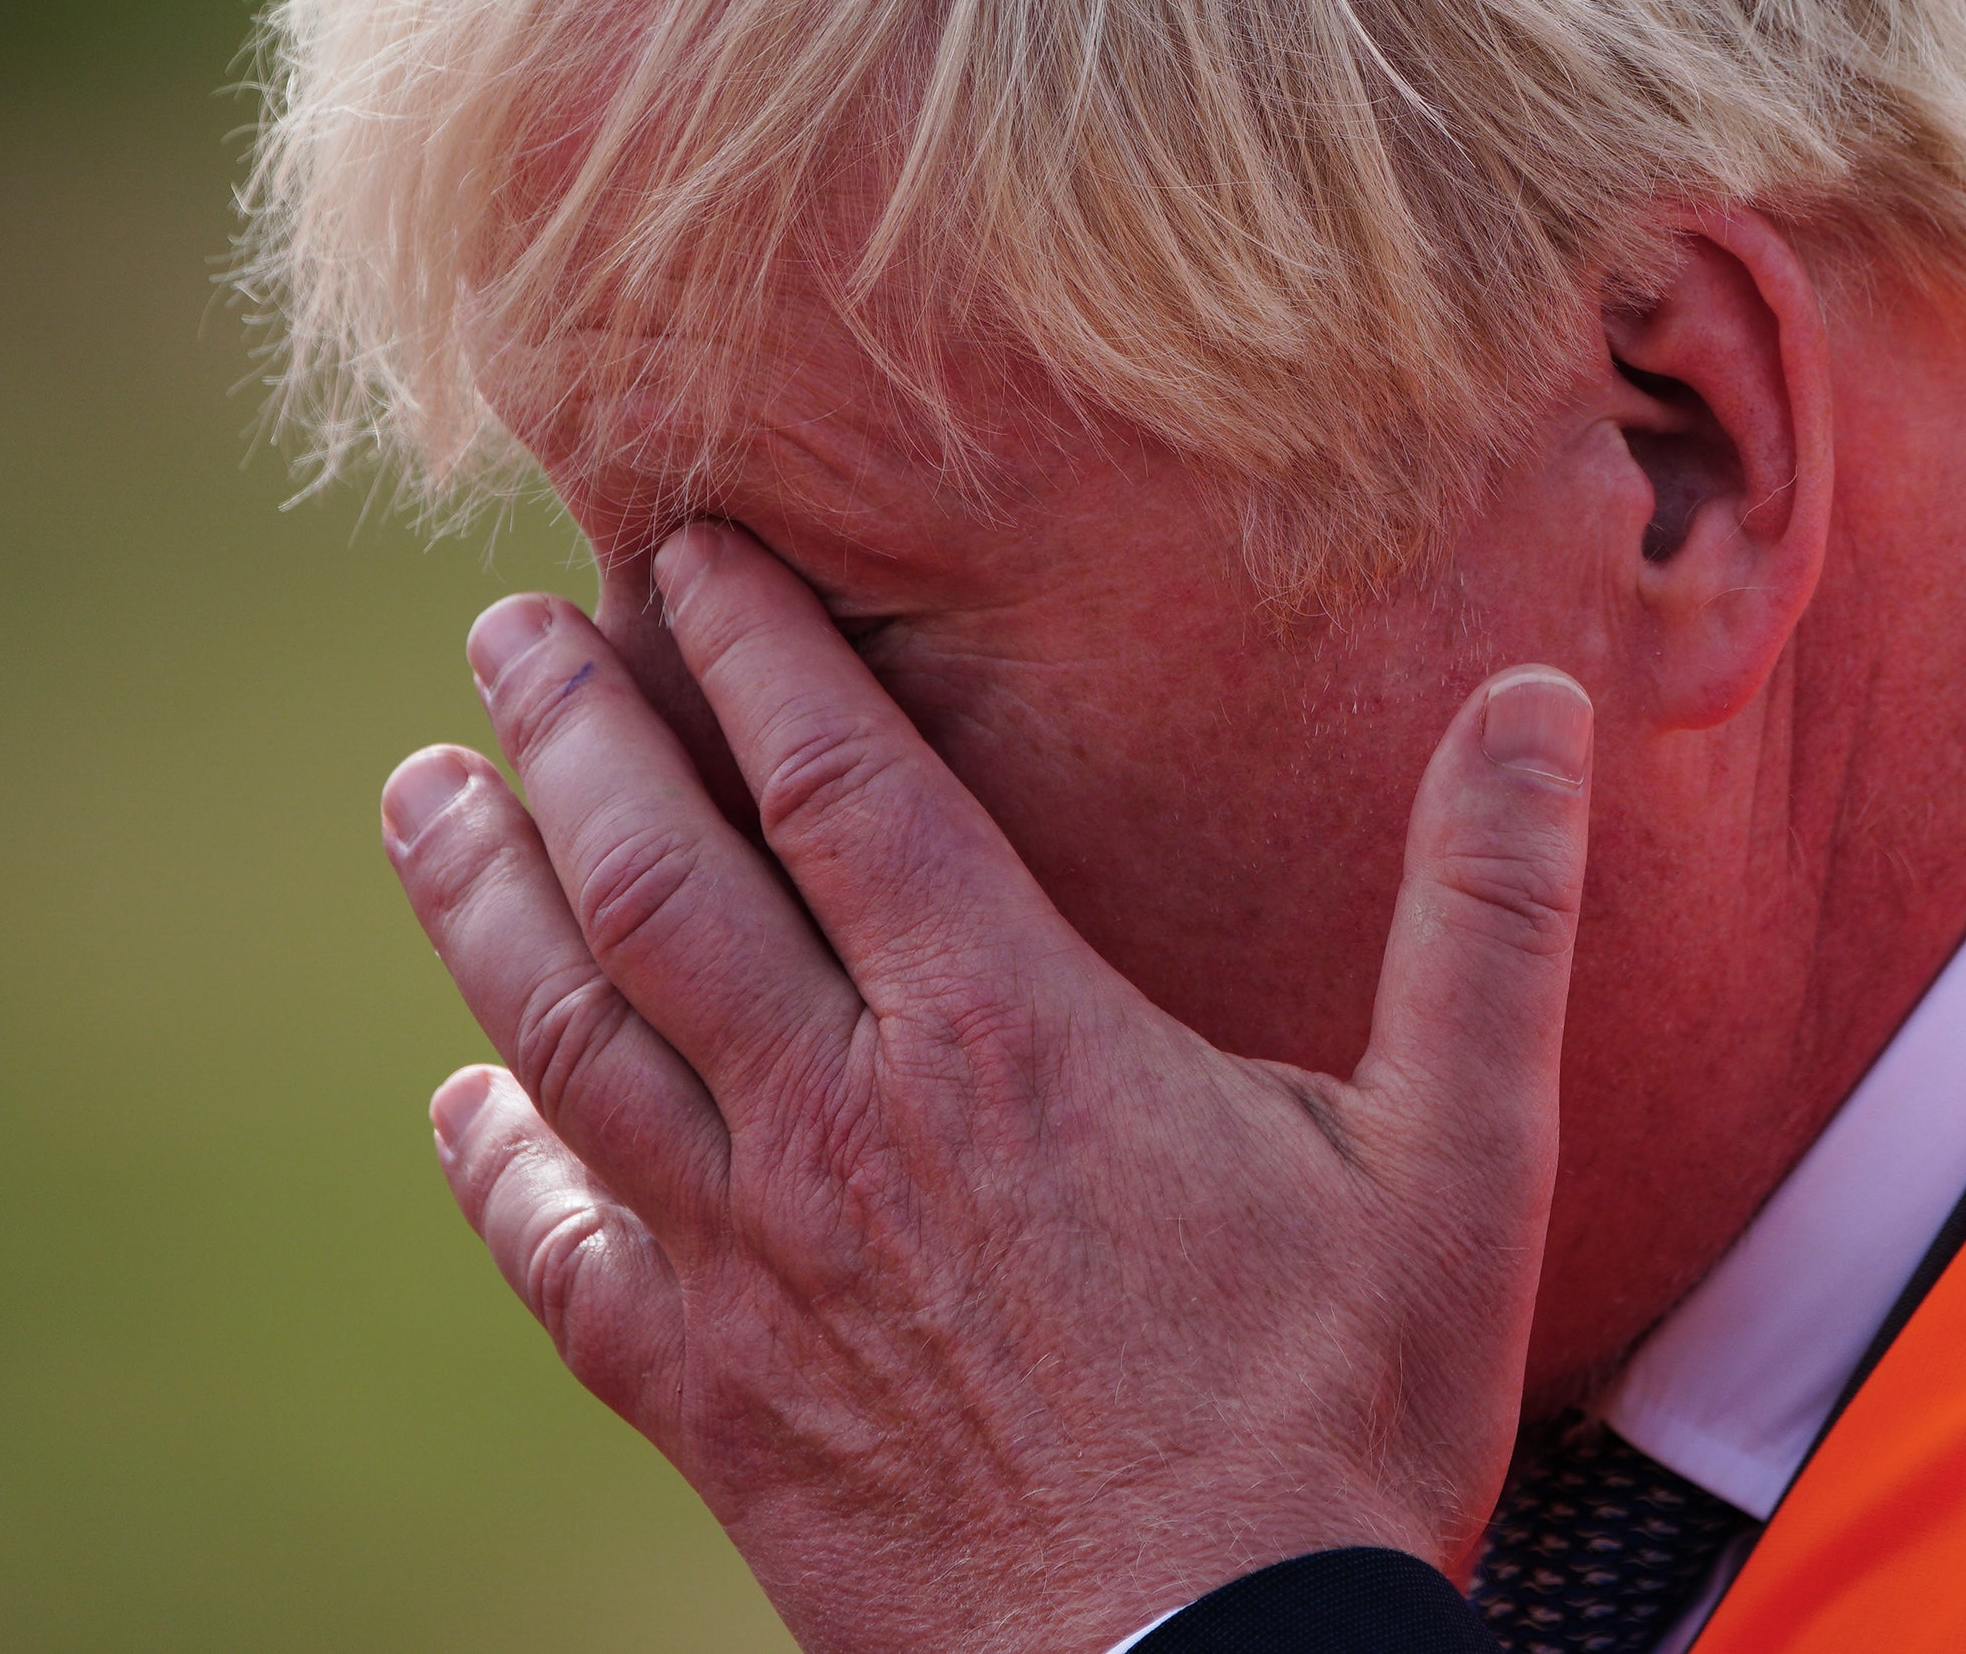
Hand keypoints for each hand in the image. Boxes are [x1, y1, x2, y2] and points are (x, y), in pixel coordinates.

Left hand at [378, 521, 1593, 1652]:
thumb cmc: (1340, 1420)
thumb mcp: (1460, 1155)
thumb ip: (1487, 915)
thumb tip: (1544, 706)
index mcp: (1009, 1032)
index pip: (838, 778)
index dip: (750, 644)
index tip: (682, 546)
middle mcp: (846, 1121)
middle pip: (658, 876)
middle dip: (573, 730)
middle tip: (507, 625)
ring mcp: (754, 1264)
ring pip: (567, 1035)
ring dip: (484, 898)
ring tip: (422, 790)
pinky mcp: (707, 1399)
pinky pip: (560, 1252)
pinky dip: (496, 1163)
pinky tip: (456, 1104)